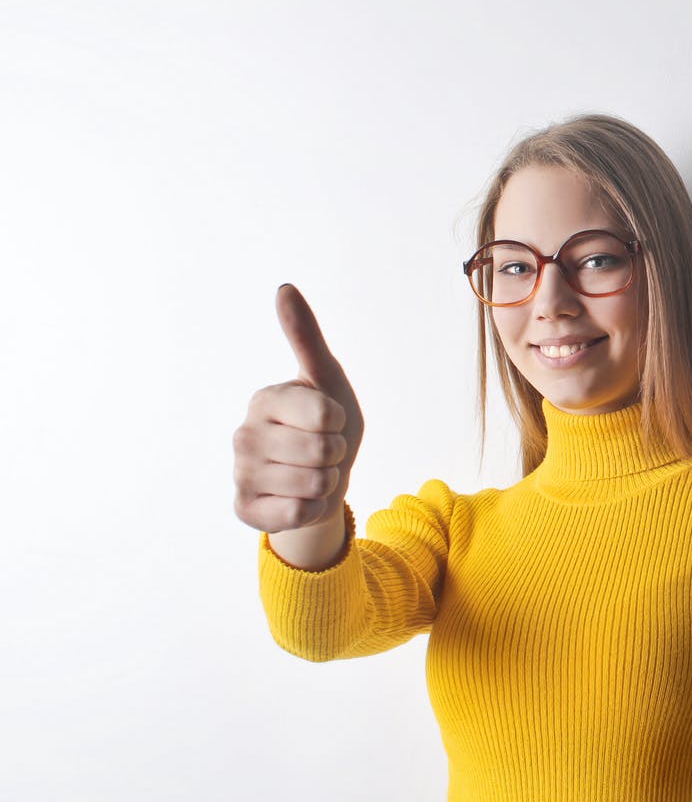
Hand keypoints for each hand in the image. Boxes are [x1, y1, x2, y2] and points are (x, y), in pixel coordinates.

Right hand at [233, 285, 364, 540]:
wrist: (322, 478)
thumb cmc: (328, 423)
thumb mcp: (327, 378)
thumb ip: (306, 336)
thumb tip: (284, 287)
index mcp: (265, 399)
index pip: (326, 415)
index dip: (340, 422)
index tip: (329, 421)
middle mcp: (244, 434)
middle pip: (323, 452)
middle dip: (337, 455)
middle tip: (323, 451)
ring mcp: (240, 474)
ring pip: (314, 485)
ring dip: (328, 483)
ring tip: (314, 474)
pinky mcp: (244, 508)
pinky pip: (297, 514)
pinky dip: (312, 509)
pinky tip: (300, 498)